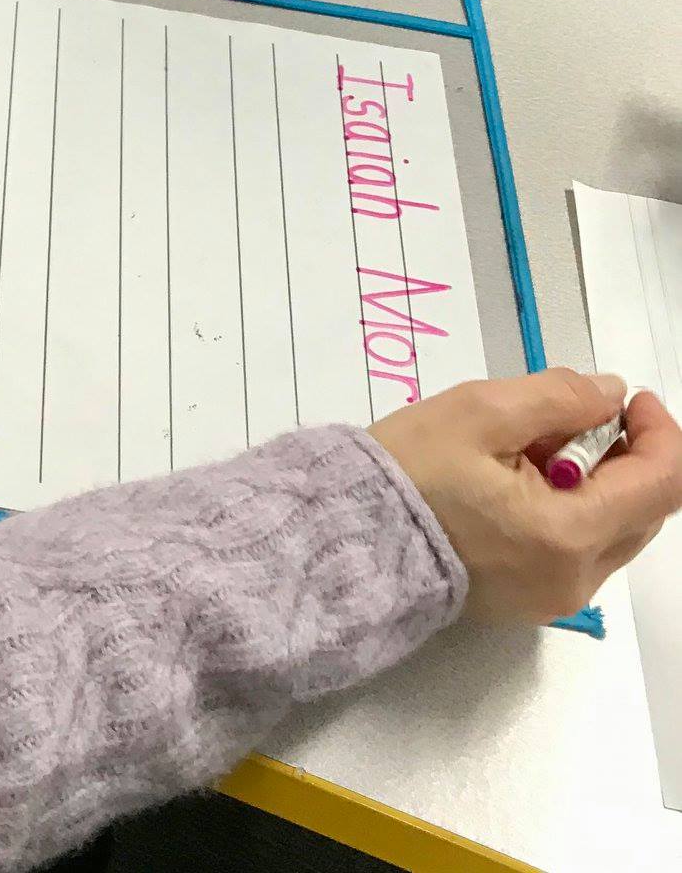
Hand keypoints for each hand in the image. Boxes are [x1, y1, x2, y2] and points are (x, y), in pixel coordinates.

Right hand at [370, 369, 681, 623]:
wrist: (346, 536)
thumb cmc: (408, 473)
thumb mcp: (479, 412)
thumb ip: (558, 397)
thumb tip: (609, 394)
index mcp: (568, 534)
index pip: (660, 483)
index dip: (659, 431)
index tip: (630, 398)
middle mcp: (575, 579)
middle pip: (642, 510)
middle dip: (622, 454)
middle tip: (571, 415)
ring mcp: (554, 597)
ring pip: (611, 530)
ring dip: (595, 482)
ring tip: (531, 449)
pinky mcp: (530, 602)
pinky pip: (577, 551)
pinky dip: (569, 510)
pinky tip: (517, 484)